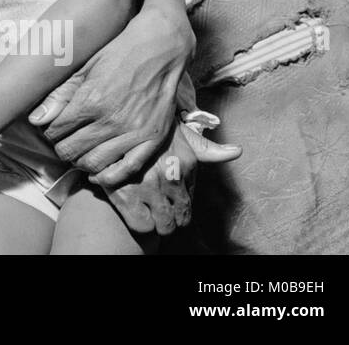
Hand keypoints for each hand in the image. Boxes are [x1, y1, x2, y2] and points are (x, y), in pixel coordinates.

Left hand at [28, 9, 188, 184]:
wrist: (159, 48)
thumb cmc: (118, 54)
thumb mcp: (84, 69)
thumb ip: (59, 96)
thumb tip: (34, 120)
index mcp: (90, 101)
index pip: (56, 131)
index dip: (50, 131)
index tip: (53, 127)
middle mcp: (111, 121)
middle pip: (71, 150)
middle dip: (61, 146)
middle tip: (64, 140)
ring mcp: (134, 132)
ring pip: (94, 163)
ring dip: (80, 161)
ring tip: (79, 152)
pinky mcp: (153, 139)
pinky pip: (127, 170)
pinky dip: (108, 177)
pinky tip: (97, 174)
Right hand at [99, 120, 240, 234]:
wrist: (111, 123)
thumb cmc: (148, 131)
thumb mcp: (178, 134)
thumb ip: (206, 148)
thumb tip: (237, 152)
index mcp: (185, 164)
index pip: (189, 204)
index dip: (177, 204)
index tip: (165, 197)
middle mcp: (171, 177)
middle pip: (180, 219)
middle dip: (168, 217)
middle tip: (155, 206)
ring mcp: (148, 187)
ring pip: (164, 226)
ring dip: (156, 221)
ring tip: (144, 207)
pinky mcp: (125, 195)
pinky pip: (143, 225)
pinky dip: (138, 221)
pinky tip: (131, 206)